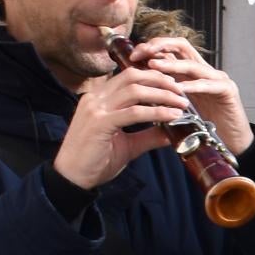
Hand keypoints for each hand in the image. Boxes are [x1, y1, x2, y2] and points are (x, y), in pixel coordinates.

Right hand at [51, 62, 195, 191]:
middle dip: (160, 80)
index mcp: (99, 98)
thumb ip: (148, 135)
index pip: (128, 76)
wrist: (73, 177)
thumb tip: (173, 132)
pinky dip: (156, 112)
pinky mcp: (100, 123)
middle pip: (132, 77)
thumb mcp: (128, 144)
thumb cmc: (96, 160)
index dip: (153, 77)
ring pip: (135, 91)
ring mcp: (96, 109)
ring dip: (162, 94)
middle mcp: (95, 98)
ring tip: (181, 103)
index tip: (174, 86)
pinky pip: (133, 112)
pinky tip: (172, 116)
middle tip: (182, 91)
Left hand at [134, 38, 251, 157]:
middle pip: (182, 46)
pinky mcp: (229, 91)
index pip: (170, 48)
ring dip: (172, 64)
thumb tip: (134, 88)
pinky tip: (179, 89)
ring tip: (154, 66)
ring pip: (193, 64)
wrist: (231, 143)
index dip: (151, 47)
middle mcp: (204, 71)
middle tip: (141, 53)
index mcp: (191, 72)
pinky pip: (210, 85)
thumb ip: (161, 94)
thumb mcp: (177, 106)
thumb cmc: (202, 127)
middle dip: (160, 46)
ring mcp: (218, 79)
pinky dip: (194, 86)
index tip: (132, 56)